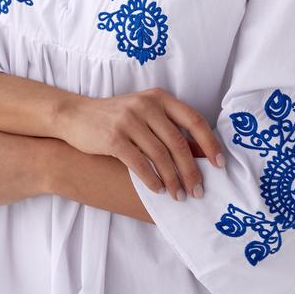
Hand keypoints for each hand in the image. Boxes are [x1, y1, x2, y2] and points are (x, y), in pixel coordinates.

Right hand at [55, 88, 223, 200]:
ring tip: (178, 196)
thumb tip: (201, 153)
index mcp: (159, 98)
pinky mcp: (113, 138)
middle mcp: (146, 106)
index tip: (219, 165)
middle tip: (198, 191)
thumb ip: (169, 128)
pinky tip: (158, 191)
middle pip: (178, 143)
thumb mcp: (144, 114)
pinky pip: (139, 163)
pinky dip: (151, 180)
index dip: (210, 143)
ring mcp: (129, 121)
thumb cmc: (115, 118)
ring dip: (172, 180)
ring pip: (160, 156)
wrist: (75, 115)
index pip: (194, 120)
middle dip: (191, 171)